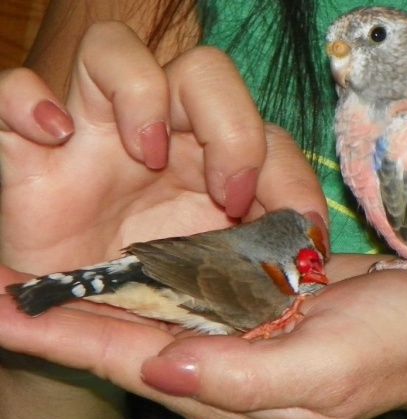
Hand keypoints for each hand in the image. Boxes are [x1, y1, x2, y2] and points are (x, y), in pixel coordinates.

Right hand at [0, 21, 326, 276]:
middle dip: (229, 126)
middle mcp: (160, 134)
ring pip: (114, 52)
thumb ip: (266, 249)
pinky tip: (53, 136)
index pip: (265, 132)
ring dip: (140, 93)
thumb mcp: (223, 276)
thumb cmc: (162, 291)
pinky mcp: (31, 150)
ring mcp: (94, 134)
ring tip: (145, 151)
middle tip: (226, 194)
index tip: (300, 228)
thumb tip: (316, 243)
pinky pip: (12, 90)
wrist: (90, 318)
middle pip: (204, 73)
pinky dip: (26, 100)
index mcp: (212, 161)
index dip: (289, 173)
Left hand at [0, 254, 406, 418]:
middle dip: (58, 315)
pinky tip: (117, 253)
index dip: (56, 337)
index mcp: (225, 388)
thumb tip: (159, 371)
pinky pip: (189, 287)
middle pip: (123, 338)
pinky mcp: (254, 304)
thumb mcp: (322, 370)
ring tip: (38, 268)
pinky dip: (148, 271)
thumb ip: (241, 377)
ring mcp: (236, 334)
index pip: (124, 360)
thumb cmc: (389, 349)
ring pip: (150, 311)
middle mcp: (219, 365)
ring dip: (95, 289)